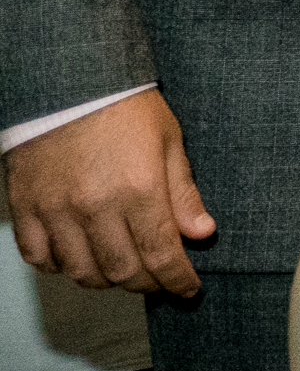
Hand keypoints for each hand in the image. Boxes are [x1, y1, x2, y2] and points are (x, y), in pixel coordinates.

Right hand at [6, 91, 213, 296]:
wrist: (69, 81)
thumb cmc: (124, 106)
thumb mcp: (169, 141)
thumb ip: (183, 193)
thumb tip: (201, 233)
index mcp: (139, 189)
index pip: (162, 254)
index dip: (178, 280)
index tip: (188, 289)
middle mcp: (96, 207)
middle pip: (122, 271)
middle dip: (147, 284)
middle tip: (159, 280)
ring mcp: (57, 211)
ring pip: (82, 272)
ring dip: (107, 280)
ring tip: (124, 271)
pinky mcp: (26, 209)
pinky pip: (39, 258)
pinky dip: (61, 267)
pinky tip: (79, 257)